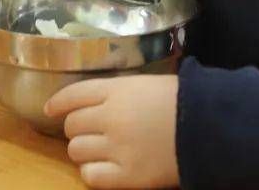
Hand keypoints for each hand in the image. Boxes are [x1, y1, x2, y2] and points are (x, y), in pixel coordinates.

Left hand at [45, 75, 179, 188]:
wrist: (208, 126)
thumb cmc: (184, 98)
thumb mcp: (150, 83)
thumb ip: (122, 91)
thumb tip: (102, 99)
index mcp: (118, 90)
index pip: (75, 94)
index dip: (58, 102)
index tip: (50, 108)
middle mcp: (110, 118)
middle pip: (72, 125)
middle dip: (77, 126)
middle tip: (90, 129)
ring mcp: (116, 149)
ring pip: (76, 150)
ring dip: (84, 148)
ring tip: (99, 147)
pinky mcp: (125, 177)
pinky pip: (90, 176)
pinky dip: (92, 170)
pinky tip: (103, 165)